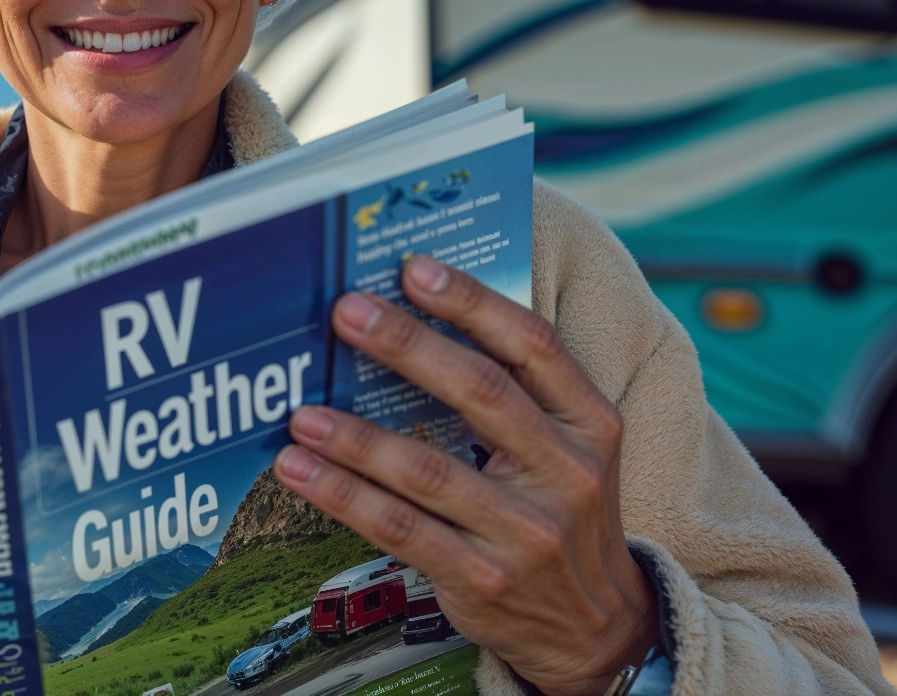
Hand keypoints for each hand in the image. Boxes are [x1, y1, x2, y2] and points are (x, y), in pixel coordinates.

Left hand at [273, 256, 657, 695]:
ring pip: (427, 470)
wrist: (596, 627)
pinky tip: (300, 471)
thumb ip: (518, 391)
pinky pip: (399, 529)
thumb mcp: (570, 448)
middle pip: (479, 393)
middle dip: (406, 345)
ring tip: (301, 411)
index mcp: (591, 425)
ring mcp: (526, 532)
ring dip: (354, 437)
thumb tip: (417, 320)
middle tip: (345, 313)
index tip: (415, 269)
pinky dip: (342, 496)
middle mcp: (567, 474)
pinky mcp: (483, 580)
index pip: (534, 346)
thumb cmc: (562, 511)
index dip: (474, 302)